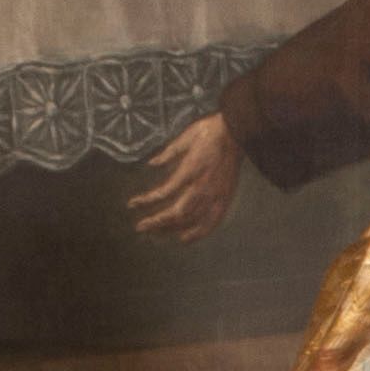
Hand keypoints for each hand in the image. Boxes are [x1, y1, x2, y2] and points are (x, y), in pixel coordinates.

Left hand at [130, 113, 240, 242]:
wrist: (237, 132)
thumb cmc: (210, 131)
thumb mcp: (185, 137)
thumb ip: (168, 153)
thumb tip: (152, 164)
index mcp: (189, 171)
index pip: (164, 192)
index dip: (147, 201)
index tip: (132, 205)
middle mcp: (201, 188)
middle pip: (176, 213)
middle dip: (156, 222)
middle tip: (140, 227)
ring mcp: (214, 196)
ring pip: (190, 221)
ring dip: (171, 229)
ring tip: (156, 233)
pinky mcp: (224, 200)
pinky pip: (211, 224)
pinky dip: (197, 234)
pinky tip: (184, 239)